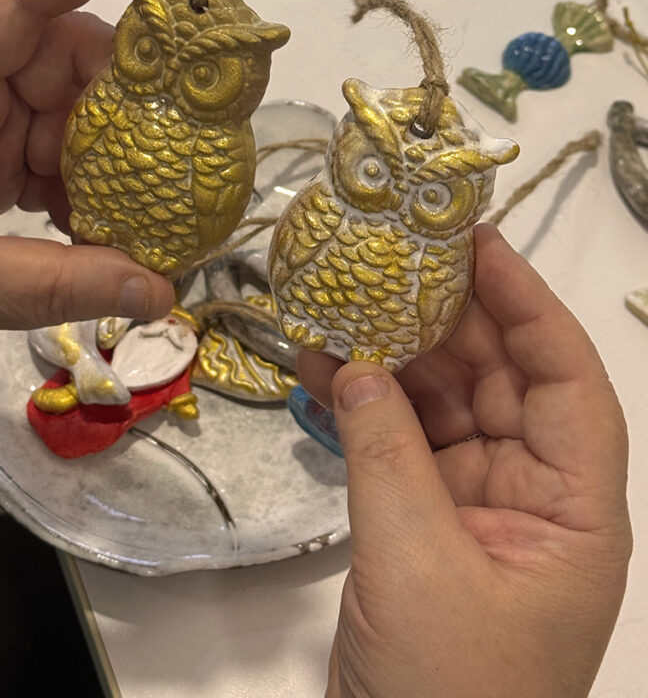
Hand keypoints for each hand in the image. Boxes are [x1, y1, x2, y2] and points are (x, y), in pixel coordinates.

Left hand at [0, 0, 179, 346]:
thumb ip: (54, 285)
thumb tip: (161, 292)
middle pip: (62, 56)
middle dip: (127, 93)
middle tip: (190, 132)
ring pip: (69, 109)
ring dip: (113, 153)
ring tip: (157, 196)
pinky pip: (55, 153)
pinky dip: (88, 188)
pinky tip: (111, 229)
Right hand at [298, 223, 631, 697]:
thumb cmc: (447, 690)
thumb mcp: (418, 562)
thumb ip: (387, 454)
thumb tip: (358, 364)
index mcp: (574, 507)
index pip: (566, 378)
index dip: (526, 303)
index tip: (478, 244)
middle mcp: (536, 495)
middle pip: (500, 380)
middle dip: (447, 320)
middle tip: (393, 261)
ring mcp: (478, 506)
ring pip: (444, 405)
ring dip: (394, 359)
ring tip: (342, 308)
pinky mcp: (426, 522)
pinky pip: (401, 444)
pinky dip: (365, 407)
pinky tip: (323, 369)